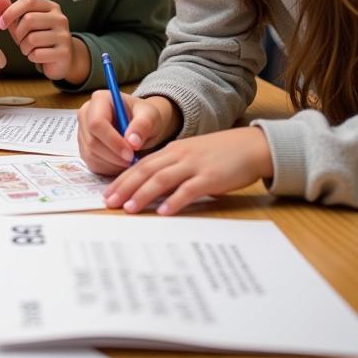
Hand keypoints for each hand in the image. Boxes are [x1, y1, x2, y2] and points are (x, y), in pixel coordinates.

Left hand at [0, 0, 88, 83]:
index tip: (1, 23)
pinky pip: (37, 54)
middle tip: (21, 40)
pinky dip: (32, 57)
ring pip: (31, 39)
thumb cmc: (39, 37)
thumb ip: (10, 10)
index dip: (11, 11)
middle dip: (18, 33)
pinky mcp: (63, 52)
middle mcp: (60, 18)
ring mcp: (64, 35)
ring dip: (24, 47)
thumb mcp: (23, 23)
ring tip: (30, 48)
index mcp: (51, 7)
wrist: (61, 58)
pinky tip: (38, 56)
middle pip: (29, 20)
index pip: (28, 1)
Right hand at [78, 91, 174, 174]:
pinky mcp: (84, 148)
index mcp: (99, 99)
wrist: (141, 125)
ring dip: (113, 163)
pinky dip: (109, 168)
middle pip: (92, 141)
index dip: (112, 140)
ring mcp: (82, 132)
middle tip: (133, 160)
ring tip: (130, 160)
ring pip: (91, 155)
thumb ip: (143, 125)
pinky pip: (92, 163)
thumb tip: (132, 142)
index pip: (96, 123)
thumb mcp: (151, 116)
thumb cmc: (145, 117)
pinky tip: (122, 162)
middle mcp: (86, 114)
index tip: (130, 153)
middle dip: (114, 155)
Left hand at [102, 127, 273, 215]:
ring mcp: (194, 165)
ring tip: (129, 208)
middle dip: (124, 187)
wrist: (250, 146)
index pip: (140, 165)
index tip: (107, 193)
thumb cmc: (220, 155)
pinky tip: (163, 212)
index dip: (122, 179)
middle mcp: (179, 155)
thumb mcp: (191, 156)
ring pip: (161, 179)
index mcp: (172, 150)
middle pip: (145, 171)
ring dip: (143, 194)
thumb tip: (153, 192)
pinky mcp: (210, 177)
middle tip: (109, 203)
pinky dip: (174, 201)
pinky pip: (188, 189)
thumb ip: (173, 169)